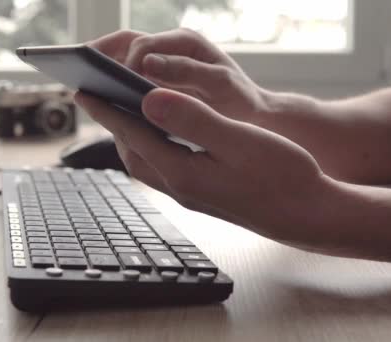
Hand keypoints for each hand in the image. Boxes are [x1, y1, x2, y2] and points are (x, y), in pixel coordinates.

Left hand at [75, 88, 334, 246]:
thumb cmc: (282, 176)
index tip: (83, 90)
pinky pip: (163, 169)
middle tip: (98, 97)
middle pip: (132, 151)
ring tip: (123, 113)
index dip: (106, 110)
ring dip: (131, 137)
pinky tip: (161, 138)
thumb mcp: (238, 141)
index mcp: (183, 173)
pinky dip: (152, 148)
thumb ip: (193, 120)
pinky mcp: (203, 196)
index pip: (132, 135)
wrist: (307, 215)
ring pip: (146, 162)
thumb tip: (149, 100)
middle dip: (112, 123)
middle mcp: (181, 187)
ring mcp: (191, 195)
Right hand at [89, 29, 266, 121]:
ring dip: (101, 70)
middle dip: (99, 57)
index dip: (123, 62)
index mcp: (185, 43)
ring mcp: (163, 64)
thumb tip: (146, 64)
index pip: (142, 44)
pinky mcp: (159, 83)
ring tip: (81, 88)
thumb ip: (187, 72)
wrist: (255, 117)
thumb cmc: (241, 101)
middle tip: (77, 73)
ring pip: (121, 59)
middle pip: (123, 44)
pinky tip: (103, 106)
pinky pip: (128, 80)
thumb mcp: (220, 85)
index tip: (112, 80)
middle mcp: (171, 48)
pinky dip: (113, 88)